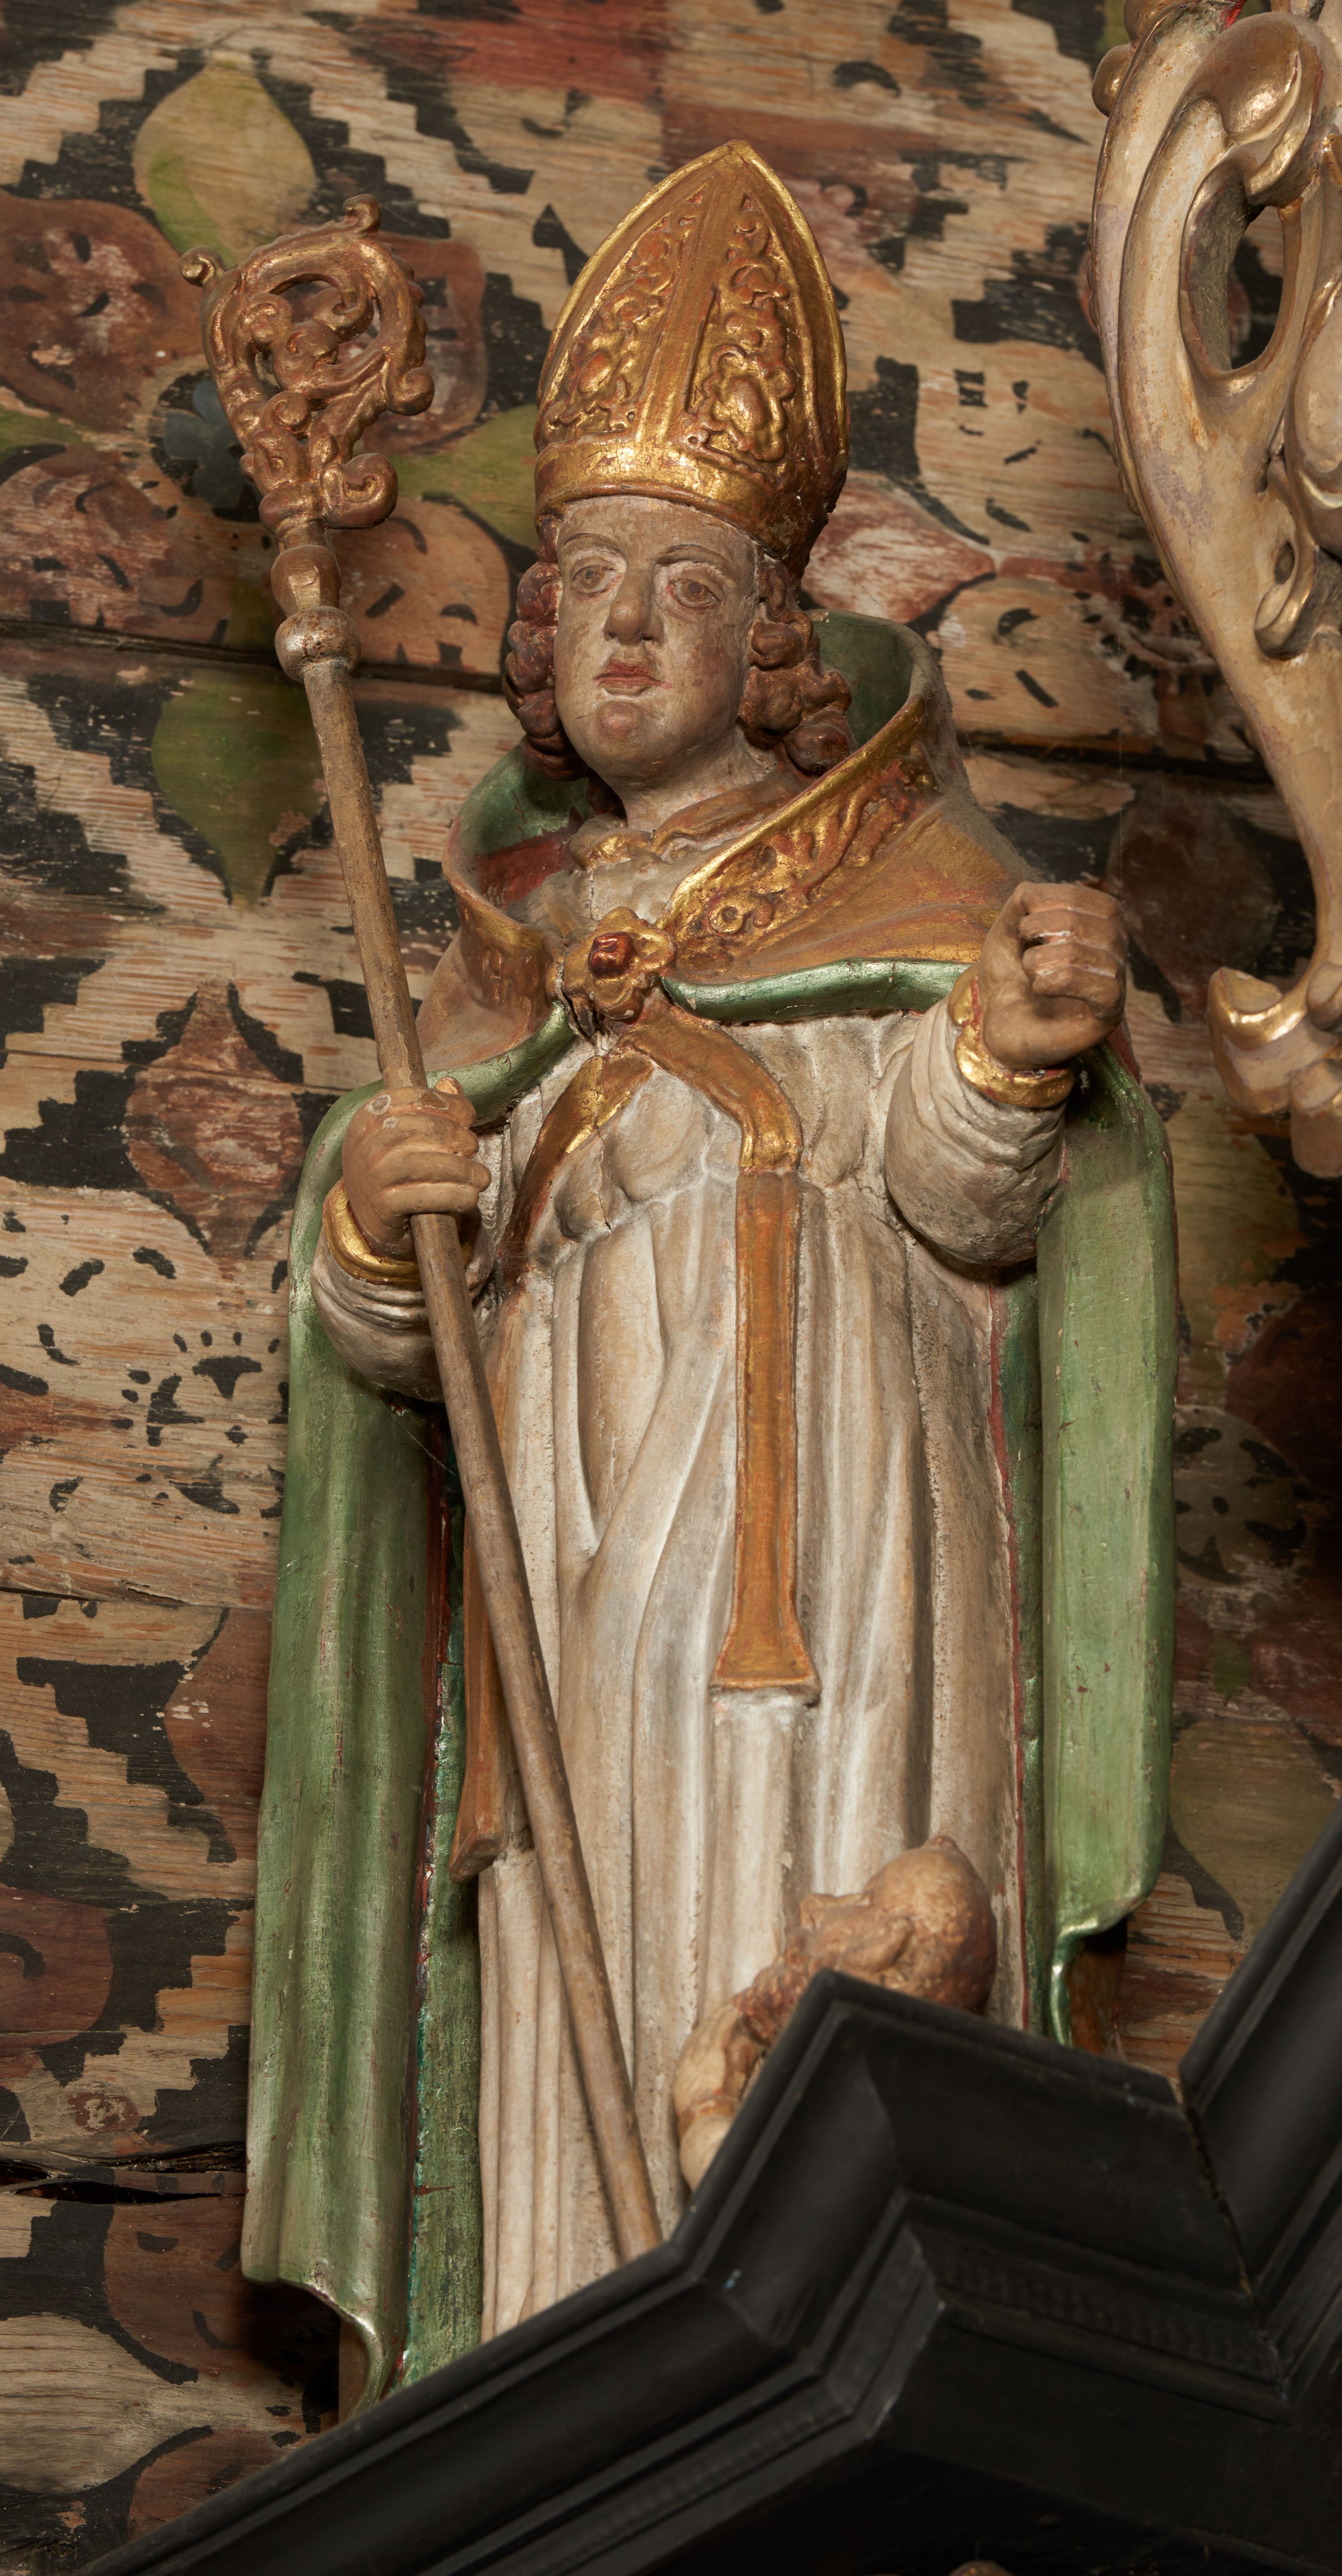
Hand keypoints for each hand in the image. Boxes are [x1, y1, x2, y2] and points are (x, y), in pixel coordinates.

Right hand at [342, 1083, 488, 1255]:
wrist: (367, 1216)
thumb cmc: (392, 1168)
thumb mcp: (401, 1133)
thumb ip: (427, 1107)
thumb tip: (452, 1083)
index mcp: (369, 1117)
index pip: (414, 1098)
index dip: (448, 1105)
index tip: (467, 1118)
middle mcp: (366, 1144)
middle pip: (424, 1129)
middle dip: (458, 1137)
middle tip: (472, 1148)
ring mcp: (372, 1176)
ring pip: (426, 1164)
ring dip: (463, 1170)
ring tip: (481, 1177)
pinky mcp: (382, 1205)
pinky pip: (424, 1197)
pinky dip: (453, 1195)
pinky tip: (469, 1196)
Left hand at [978, 881, 1126, 1069]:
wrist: (997, 1026)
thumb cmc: (1009, 977)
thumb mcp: (1011, 928)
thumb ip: (1026, 900)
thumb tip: (1037, 892)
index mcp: (1098, 924)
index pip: (1089, 897)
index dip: (1050, 901)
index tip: (1023, 925)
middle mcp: (1116, 950)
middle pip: (1096, 921)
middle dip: (1045, 927)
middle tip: (1024, 951)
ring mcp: (1115, 982)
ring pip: (1093, 952)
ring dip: (1044, 959)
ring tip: (1030, 973)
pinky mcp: (1109, 1013)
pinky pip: (1103, 984)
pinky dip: (1059, 982)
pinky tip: (1040, 989)